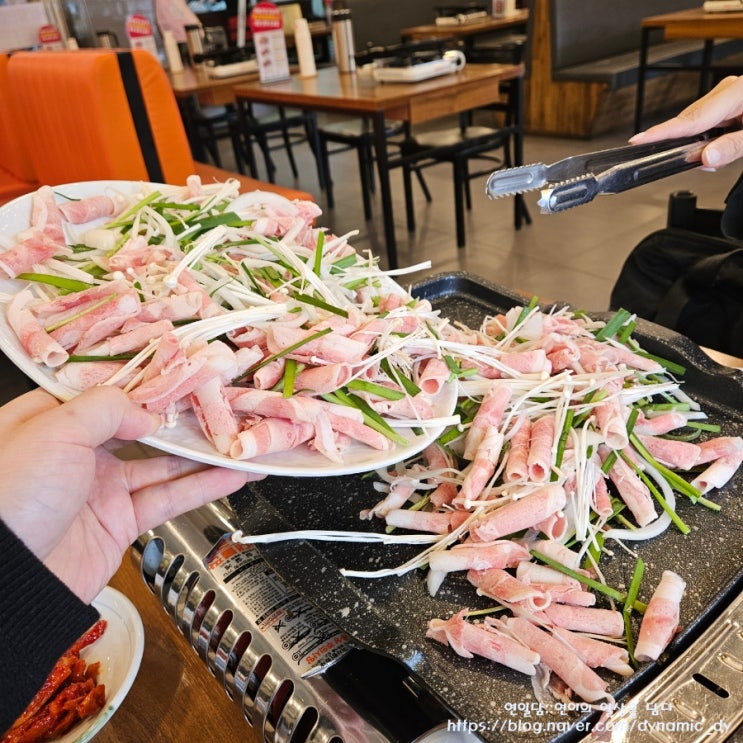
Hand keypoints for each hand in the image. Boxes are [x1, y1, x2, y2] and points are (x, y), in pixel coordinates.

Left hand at [0, 386, 261, 602]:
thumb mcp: (55, 430)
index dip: (145, 385)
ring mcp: (100, 489)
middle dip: (179, 419)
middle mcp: (77, 453)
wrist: (7, 578)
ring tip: (236, 441)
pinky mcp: (120, 524)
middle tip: (218, 406)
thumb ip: (108, 409)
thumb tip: (147, 413)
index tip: (182, 375)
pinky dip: (203, 488)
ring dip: (200, 455)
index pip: (106, 394)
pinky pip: (168, 499)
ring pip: (162, 464)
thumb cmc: (11, 497)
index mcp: (51, 423)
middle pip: (140, 428)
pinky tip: (230, 476)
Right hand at [630, 75, 742, 167]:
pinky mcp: (727, 102)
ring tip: (720, 156)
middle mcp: (728, 90)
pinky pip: (707, 122)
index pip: (692, 117)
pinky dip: (710, 139)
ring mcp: (726, 94)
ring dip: (703, 145)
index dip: (663, 131)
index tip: (640, 140)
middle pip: (691, 122)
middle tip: (699, 164)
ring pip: (697, 125)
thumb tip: (706, 158)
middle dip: (689, 147)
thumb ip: (733, 147)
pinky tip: (720, 148)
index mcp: (737, 91)